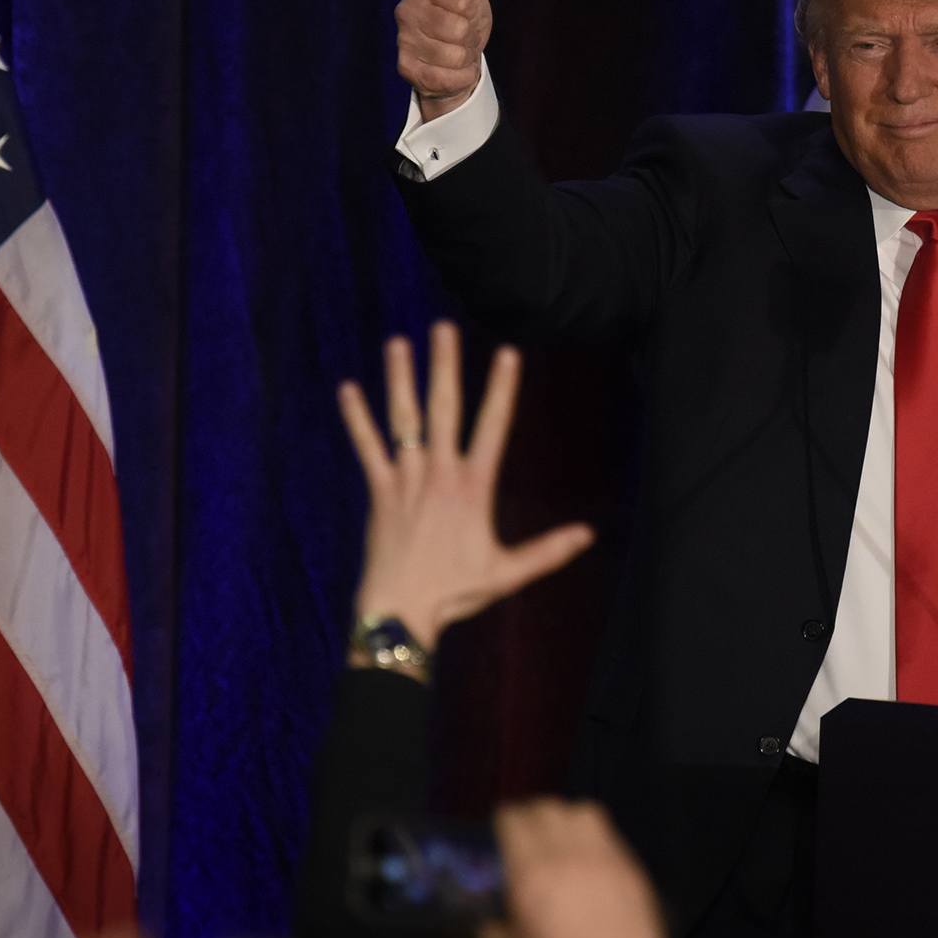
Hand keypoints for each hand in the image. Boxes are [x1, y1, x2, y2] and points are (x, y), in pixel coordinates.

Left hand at [338, 323, 592, 655]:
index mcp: (474, 488)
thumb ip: (549, 550)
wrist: (403, 611)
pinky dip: (357, 418)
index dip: (502, 389)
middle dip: (445, 366)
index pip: (493, 427)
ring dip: (400, 379)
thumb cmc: (455, 593)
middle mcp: (440, 474)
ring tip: (399, 342)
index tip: (507, 353)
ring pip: (403, 419)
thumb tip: (589, 536)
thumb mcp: (508, 573)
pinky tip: (348, 388)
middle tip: (444, 326)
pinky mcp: (380, 492)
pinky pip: (367, 448)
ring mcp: (406, 480)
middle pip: (444, 409)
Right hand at [395, 0, 491, 122]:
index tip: (466, 10)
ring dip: (465, 58)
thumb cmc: (462, 17)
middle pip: (459, 29)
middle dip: (470, 36)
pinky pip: (444, 78)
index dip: (473, 8)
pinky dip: (461, 77)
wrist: (454, 58)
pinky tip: (455, 70)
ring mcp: (403, 40)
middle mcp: (405, 10)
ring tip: (456, 51)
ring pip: (455, 55)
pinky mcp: (405, 68)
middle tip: (462, 35)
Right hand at [481, 800, 675, 937]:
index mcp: (530, 872)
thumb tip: (490, 929)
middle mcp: (566, 855)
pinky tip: (592, 859)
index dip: (506, 820)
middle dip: (533, 815)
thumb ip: (495, 936)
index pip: (514, 821)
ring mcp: (603, 858)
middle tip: (530, 831)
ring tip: (564, 836)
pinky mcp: (630, 868)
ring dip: (567, 818)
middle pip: (547, 808)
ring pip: (582, 812)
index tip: (503, 828)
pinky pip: (610, 836)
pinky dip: (595, 838)